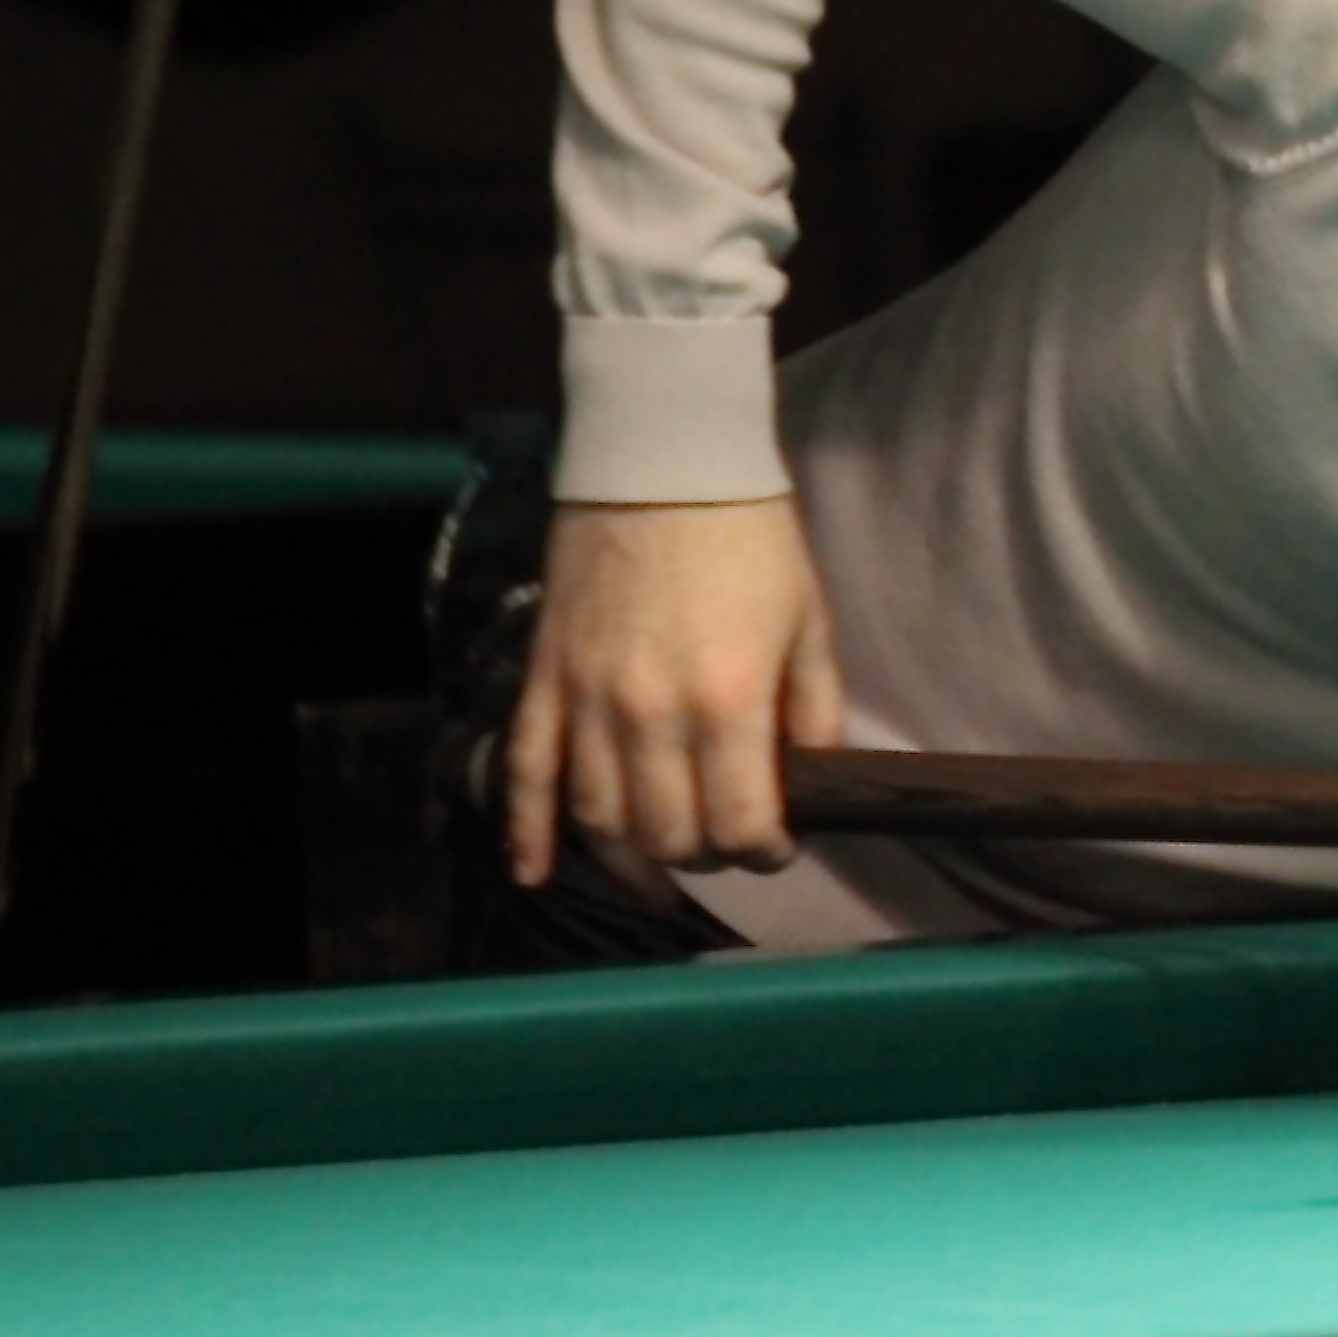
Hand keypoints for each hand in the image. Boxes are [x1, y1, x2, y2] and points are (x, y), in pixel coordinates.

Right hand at [500, 499, 846, 910]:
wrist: (662, 461)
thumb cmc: (751, 539)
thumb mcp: (810, 623)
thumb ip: (814, 713)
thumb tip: (811, 784)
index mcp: (727, 700)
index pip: (738, 824)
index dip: (764, 852)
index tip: (778, 846)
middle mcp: (649, 714)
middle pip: (667, 834)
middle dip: (704, 856)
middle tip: (726, 844)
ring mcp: (586, 700)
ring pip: (597, 819)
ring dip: (631, 861)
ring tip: (660, 875)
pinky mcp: (543, 681)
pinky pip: (523, 773)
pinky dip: (525, 832)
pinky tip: (535, 875)